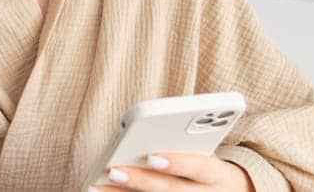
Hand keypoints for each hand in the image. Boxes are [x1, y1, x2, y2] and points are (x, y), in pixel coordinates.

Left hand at [94, 152, 252, 190]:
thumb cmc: (207, 166)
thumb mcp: (207, 151)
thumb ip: (187, 141)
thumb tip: (147, 129)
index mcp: (216, 174)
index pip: (201, 167)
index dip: (178, 163)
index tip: (152, 155)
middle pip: (173, 191)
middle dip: (142, 180)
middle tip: (115, 170)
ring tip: (97, 185)